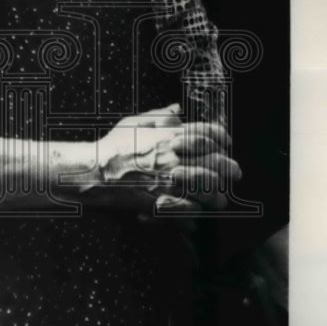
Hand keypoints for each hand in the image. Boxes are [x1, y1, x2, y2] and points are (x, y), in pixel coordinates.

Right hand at [78, 104, 240, 211]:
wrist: (91, 172)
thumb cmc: (111, 147)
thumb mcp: (133, 122)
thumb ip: (159, 116)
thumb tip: (177, 109)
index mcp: (168, 136)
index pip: (208, 133)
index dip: (222, 138)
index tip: (226, 143)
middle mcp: (173, 157)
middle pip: (215, 161)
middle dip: (229, 168)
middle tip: (234, 173)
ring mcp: (167, 181)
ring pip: (207, 189)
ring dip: (217, 195)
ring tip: (220, 199)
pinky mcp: (159, 202)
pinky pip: (187, 211)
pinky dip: (195, 215)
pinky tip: (197, 216)